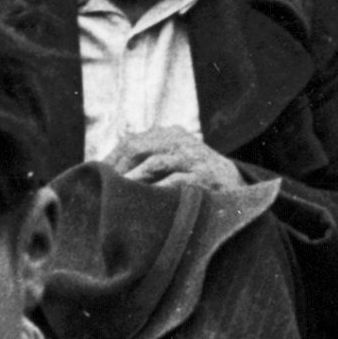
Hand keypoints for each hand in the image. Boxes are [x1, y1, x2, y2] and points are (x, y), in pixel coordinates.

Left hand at [106, 126, 243, 192]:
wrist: (241, 190)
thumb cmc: (200, 180)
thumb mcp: (176, 161)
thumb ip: (150, 161)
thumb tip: (108, 173)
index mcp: (170, 135)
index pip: (131, 142)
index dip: (111, 160)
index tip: (96, 178)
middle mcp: (180, 141)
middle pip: (137, 148)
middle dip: (117, 170)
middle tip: (102, 190)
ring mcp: (193, 157)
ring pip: (153, 163)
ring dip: (132, 181)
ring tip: (116, 197)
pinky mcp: (204, 176)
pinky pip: (174, 182)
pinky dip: (156, 192)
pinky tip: (143, 204)